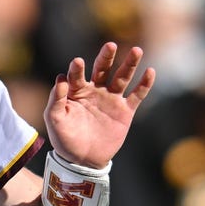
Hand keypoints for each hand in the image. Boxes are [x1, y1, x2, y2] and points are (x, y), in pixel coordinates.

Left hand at [43, 42, 155, 167]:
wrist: (82, 160)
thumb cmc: (64, 139)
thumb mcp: (54, 119)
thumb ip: (56, 99)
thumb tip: (60, 78)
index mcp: (76, 91)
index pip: (77, 75)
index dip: (77, 68)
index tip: (77, 62)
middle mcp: (95, 91)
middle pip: (103, 69)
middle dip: (106, 57)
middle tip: (110, 45)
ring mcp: (111, 99)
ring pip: (122, 77)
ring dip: (130, 64)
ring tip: (136, 50)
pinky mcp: (125, 111)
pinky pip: (137, 95)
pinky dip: (144, 84)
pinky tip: (149, 72)